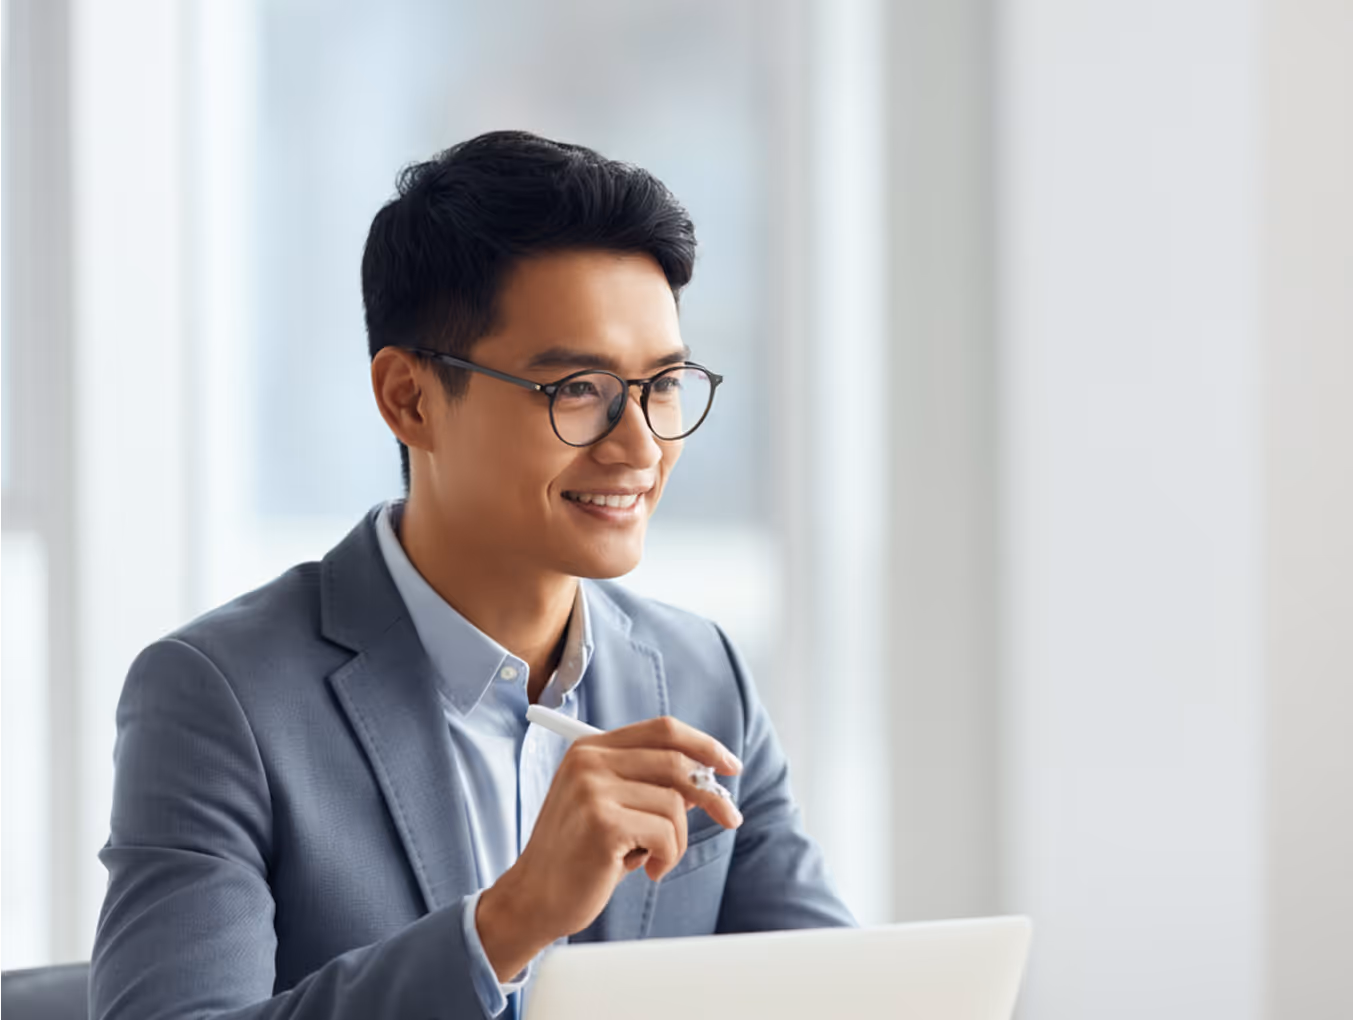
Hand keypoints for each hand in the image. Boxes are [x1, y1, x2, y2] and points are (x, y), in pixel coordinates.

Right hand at [475, 715, 742, 979]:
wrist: (535, 898)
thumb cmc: (580, 856)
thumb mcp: (614, 806)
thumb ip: (652, 784)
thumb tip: (710, 777)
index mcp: (591, 749)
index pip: (663, 730)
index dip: (704, 745)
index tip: (729, 766)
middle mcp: (589, 761)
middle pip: (677, 761)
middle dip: (713, 794)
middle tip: (730, 818)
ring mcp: (593, 790)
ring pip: (675, 803)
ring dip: (677, 839)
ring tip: (655, 858)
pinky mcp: (602, 823)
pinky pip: (666, 833)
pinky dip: (668, 857)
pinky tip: (648, 870)